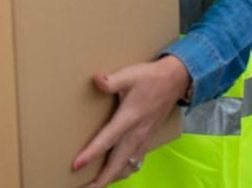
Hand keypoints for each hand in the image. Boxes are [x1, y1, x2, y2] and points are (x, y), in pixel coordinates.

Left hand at [72, 55, 189, 187]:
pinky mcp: (146, 139)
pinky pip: (135, 162)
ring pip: (127, 166)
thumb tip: (96, 79)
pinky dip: (124, 171)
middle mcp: (136, 134)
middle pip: (117, 163)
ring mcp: (143, 139)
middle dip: (101, 179)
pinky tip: (117, 173)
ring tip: (97, 185)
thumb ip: (111, 81)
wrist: (174, 81)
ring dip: (112, 177)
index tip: (77, 165)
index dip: (92, 153)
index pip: (107, 140)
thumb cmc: (149, 78)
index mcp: (129, 119)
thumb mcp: (129, 75)